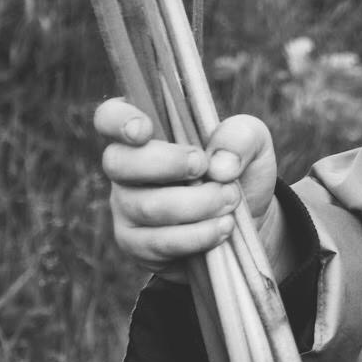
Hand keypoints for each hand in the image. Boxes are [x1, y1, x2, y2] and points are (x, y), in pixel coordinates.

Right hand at [94, 97, 284, 275]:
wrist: (249, 219)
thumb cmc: (237, 169)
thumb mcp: (252, 142)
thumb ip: (240, 137)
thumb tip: (219, 165)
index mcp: (145, 132)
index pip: (109, 117)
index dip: (118, 120)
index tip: (146, 130)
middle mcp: (126, 168)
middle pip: (119, 163)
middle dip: (168, 164)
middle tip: (207, 167)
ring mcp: (126, 207)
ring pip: (147, 207)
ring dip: (198, 204)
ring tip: (231, 200)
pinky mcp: (138, 244)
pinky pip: (159, 242)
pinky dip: (198, 235)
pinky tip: (224, 227)